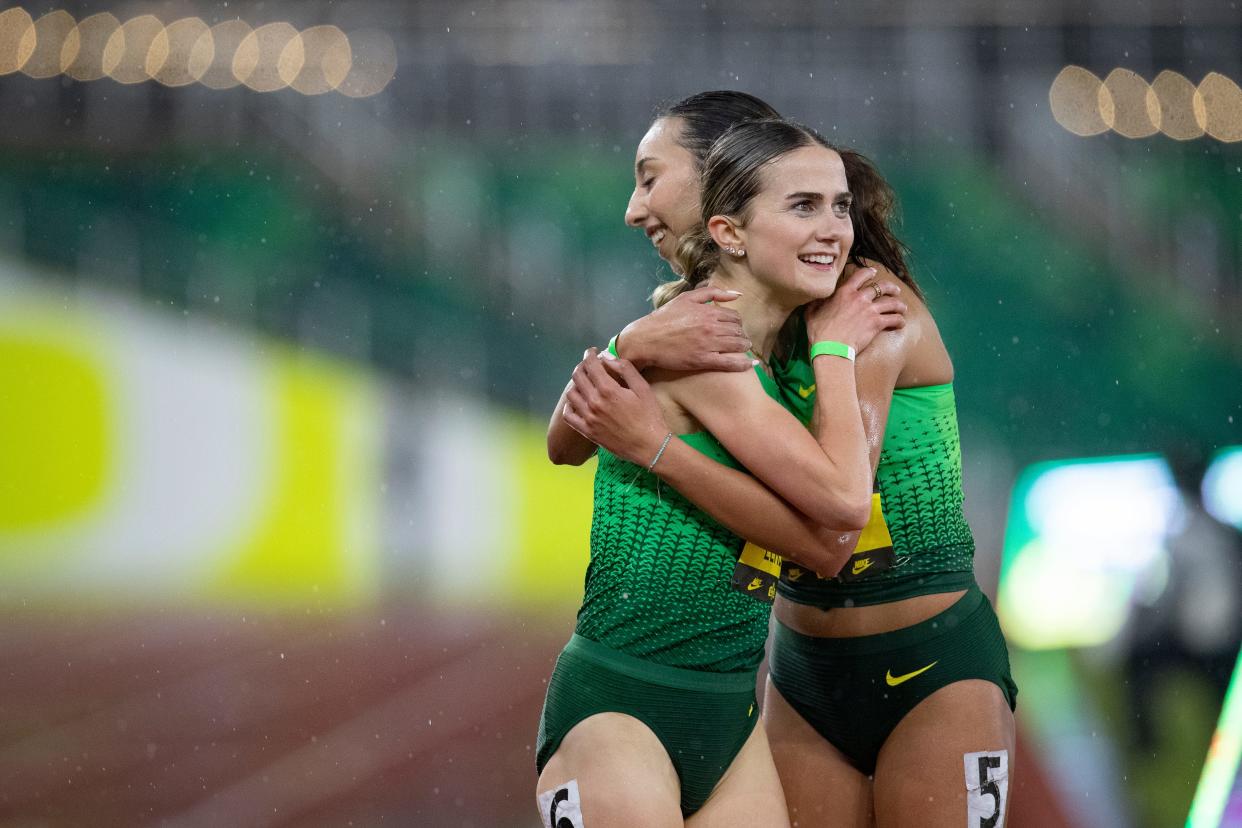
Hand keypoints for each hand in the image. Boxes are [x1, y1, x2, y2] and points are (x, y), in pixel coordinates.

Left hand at [562, 348, 671, 465]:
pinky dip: (569, 405)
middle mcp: (594, 402)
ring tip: (584, 382)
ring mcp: (588, 418)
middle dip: (582, 366)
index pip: (591, 365)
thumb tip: (607, 357)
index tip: (592, 352)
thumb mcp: (642, 388)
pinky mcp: (587, 431)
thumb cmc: (649, 416)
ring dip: (576, 384)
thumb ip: (625, 369)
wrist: (649, 447)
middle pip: (578, 377)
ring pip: (571, 394)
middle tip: (588, 365)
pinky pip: (569, 416)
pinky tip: (577, 402)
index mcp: (608, 390)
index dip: (589, 355)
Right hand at [616, 284, 751, 371]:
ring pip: (738, 345)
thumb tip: (738, 294)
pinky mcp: (703, 361)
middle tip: (739, 339)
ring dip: (744, 347)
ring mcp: (708, 345)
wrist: (646, 339)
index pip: (735, 317)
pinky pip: (730, 363)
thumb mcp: (687, 298)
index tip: (733, 327)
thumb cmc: (665, 318)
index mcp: (708, 312)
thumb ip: (713, 293)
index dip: (737, 322)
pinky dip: (743, 364)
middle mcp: (711, 327)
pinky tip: (750, 365)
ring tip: (742, 349)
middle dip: (741, 335)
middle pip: (738, 331)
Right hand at [804, 267, 905, 352]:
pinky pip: (894, 319)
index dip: (869, 272)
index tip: (874, 273)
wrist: (831, 349)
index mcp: (844, 292)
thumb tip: (815, 298)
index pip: (860, 275)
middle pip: (881, 287)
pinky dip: (899, 321)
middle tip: (895, 290)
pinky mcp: (877, 323)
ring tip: (902, 308)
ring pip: (892, 302)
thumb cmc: (820, 333)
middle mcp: (860, 298)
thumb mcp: (812, 313)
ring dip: (899, 305)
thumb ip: (816, 302)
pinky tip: (901, 323)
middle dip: (891, 288)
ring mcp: (870, 310)